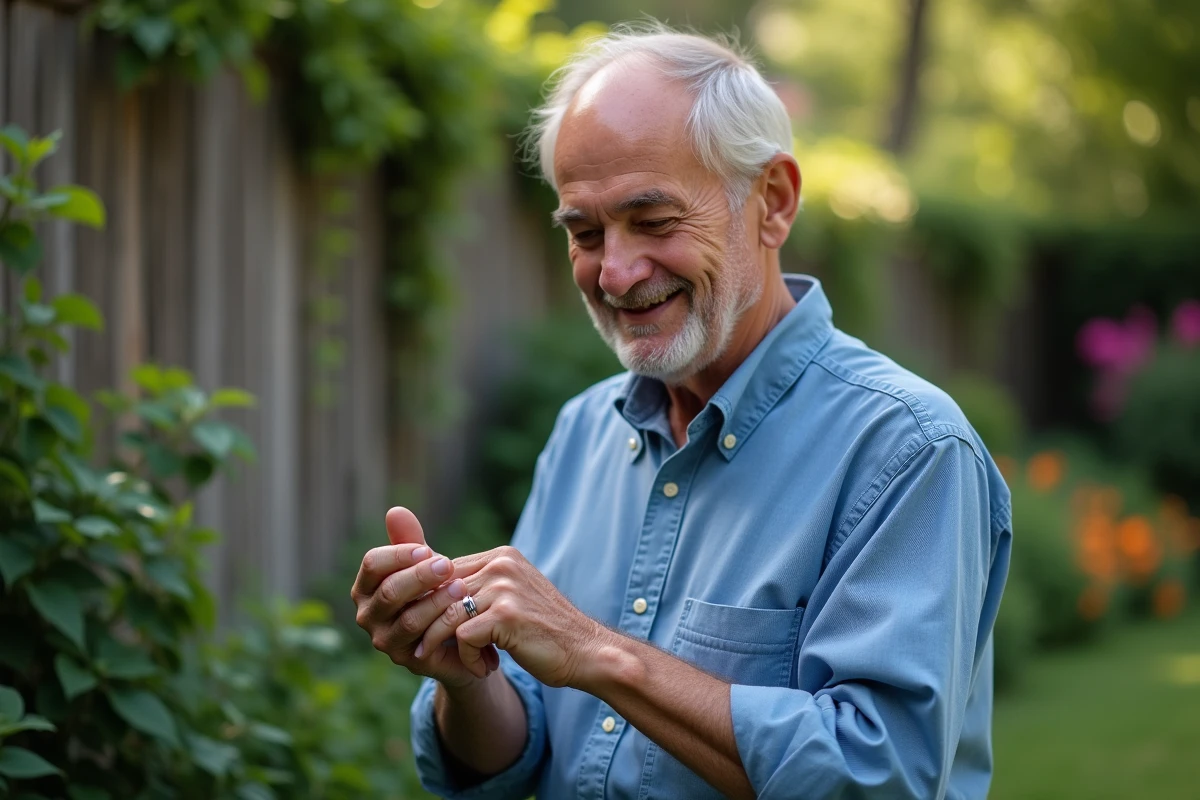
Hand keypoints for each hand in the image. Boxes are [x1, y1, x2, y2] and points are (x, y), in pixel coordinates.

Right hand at [351, 507, 498, 688]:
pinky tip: (463, 608)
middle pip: (389, 592)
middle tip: (447, 565)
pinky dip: (444, 621)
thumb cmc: (434, 591)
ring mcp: (385, 640)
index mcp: (366, 587)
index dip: (399, 554)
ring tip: (461, 586)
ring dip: (436, 600)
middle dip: (419, 576)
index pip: (373, 564)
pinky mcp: (407, 659)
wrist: (457, 631)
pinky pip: (425, 638)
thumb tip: (395, 510)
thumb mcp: (423, 565)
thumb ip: (410, 541)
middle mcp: (368, 615)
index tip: (427, 549)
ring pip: (408, 618)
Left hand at [413, 545, 604, 687]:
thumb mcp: (511, 598)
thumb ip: (479, 588)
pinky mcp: (506, 615)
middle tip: (421, 647)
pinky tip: (484, 668)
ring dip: (439, 643)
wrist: (585, 651)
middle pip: (440, 591)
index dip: (429, 601)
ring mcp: (505, 588)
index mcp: (502, 556)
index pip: (444, 572)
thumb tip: (427, 593)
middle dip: (425, 622)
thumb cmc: (545, 630)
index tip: (423, 627)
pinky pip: (462, 637)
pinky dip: (467, 658)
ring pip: (446, 615)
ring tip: (439, 660)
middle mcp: (502, 564)